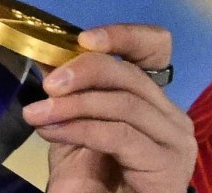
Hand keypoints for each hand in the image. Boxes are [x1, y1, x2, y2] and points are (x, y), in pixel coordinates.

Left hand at [21, 24, 195, 191]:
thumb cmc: (91, 176)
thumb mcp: (70, 125)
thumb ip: (65, 91)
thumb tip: (44, 54)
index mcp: (151, 98)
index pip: (155, 48)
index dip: (123, 36)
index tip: (83, 39)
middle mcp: (170, 114)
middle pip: (130, 74)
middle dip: (83, 72)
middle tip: (47, 84)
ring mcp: (174, 140)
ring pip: (123, 104)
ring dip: (72, 105)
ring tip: (37, 114)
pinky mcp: (167, 164)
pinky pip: (119, 134)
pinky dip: (80, 128)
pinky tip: (51, 132)